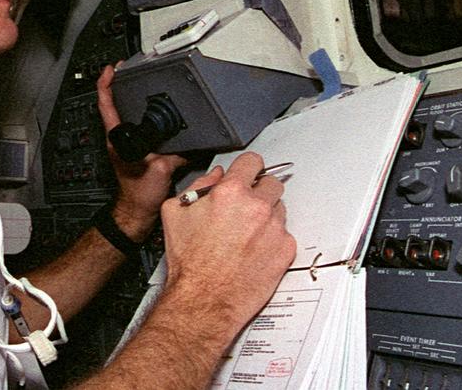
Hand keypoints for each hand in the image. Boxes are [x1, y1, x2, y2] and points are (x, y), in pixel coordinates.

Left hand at [97, 64, 186, 240]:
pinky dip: (139, 116)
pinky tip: (150, 113)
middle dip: (116, 85)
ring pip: (121, 116)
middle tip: (123, 69)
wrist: (136, 213)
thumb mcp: (161, 170)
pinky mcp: (132, 152)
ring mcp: (123, 146)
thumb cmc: (139, 195)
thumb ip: (176, 154)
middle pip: (112, 106)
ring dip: (125, 100)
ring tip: (133, 84)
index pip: (106, 105)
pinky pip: (133, 128)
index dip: (106, 84)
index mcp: (118, 139)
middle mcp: (117, 140)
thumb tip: (190, 142)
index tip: (111, 69)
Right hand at [160, 152, 295, 323]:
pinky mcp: (286, 250)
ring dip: (267, 217)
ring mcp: (275, 229)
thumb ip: (197, 186)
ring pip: (280, 210)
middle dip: (260, 192)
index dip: (247, 168)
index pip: (252, 162)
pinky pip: (285, 235)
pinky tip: (255, 250)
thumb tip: (214, 177)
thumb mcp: (175, 212)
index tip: (247, 174)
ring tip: (247, 234)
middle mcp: (257, 207)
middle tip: (247, 207)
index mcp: (230, 192)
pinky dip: (273, 240)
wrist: (204, 299)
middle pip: (272, 183)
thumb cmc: (190, 261)